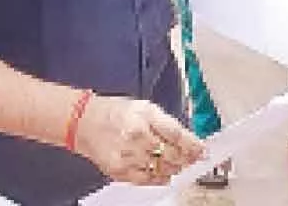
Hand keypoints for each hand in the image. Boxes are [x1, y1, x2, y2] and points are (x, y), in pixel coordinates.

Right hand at [75, 95, 204, 185]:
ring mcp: (127, 156)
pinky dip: (159, 178)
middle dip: (187, 157)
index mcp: (144, 117)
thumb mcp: (145, 107)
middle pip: (171, 154)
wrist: (84, 123)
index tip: (203, 150)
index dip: (193, 144)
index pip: (176, 134)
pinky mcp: (119, 171)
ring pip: (161, 169)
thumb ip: (167, 123)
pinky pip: (146, 180)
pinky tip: (164, 173)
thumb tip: (188, 139)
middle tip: (194, 158)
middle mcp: (136, 137)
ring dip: (175, 168)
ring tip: (179, 163)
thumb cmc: (115, 113)